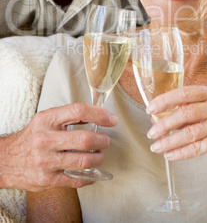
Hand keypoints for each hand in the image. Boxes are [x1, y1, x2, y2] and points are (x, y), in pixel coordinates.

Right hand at [0, 103, 117, 190]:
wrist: (6, 160)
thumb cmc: (32, 137)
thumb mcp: (46, 120)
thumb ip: (68, 116)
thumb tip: (98, 115)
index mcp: (47, 120)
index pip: (78, 111)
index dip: (99, 114)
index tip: (111, 119)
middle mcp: (45, 139)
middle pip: (84, 139)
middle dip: (102, 141)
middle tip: (105, 141)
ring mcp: (46, 161)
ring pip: (84, 160)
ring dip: (98, 158)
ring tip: (99, 155)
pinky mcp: (47, 179)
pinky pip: (77, 179)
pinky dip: (90, 177)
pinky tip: (92, 173)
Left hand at [146, 86, 206, 173]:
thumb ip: (187, 111)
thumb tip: (156, 117)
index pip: (185, 92)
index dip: (165, 100)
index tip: (150, 108)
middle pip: (185, 112)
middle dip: (164, 123)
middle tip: (151, 132)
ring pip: (188, 132)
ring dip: (168, 141)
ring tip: (156, 146)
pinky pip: (196, 148)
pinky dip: (180, 152)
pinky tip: (170, 155)